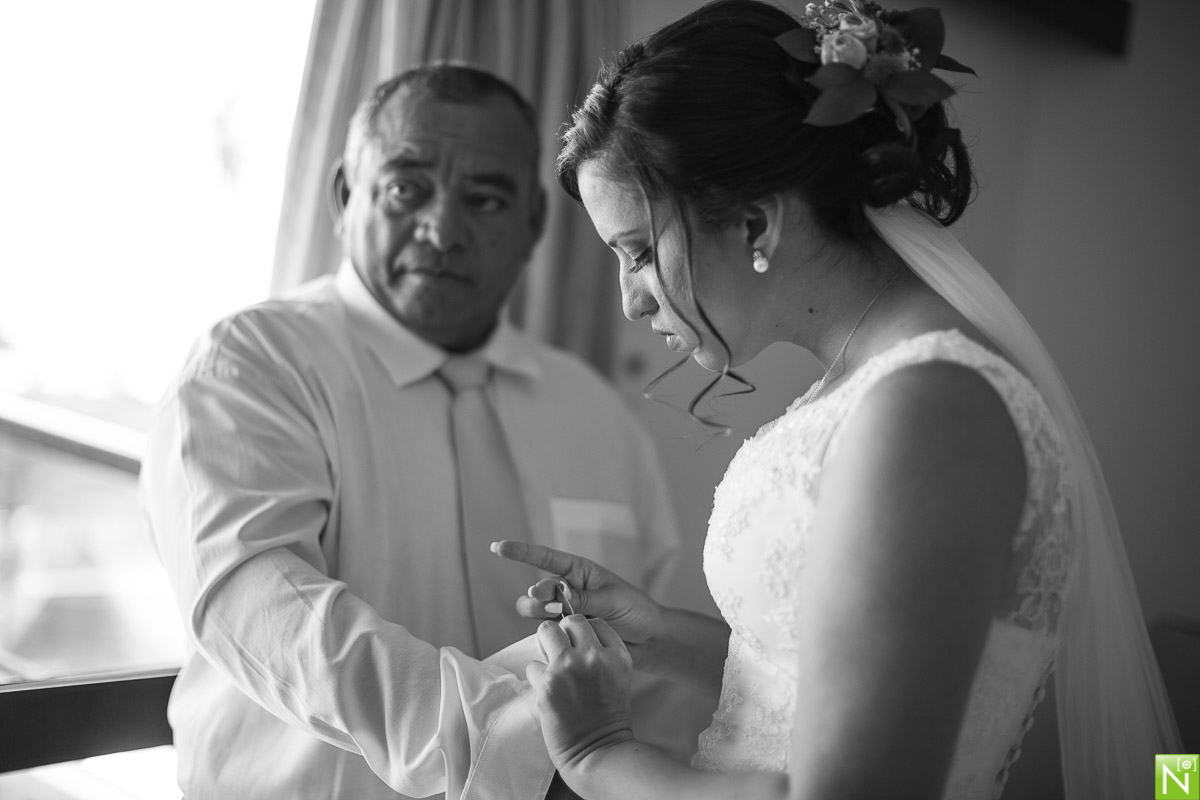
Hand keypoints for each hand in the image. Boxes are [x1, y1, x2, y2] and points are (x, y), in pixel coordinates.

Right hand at [490, 540, 663, 666]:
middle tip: (556, 606)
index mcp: (579, 572)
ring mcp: (564, 612)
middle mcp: (567, 590)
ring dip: (542, 615)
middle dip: (539, 596)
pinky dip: (548, 634)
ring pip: (534, 612)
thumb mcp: (612, 599)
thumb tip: (556, 593)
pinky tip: (563, 639)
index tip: (498, 547)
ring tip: (564, 620)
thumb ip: (583, 598)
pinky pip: (544, 632)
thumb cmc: (634, 611)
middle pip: (535, 590)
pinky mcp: (565, 634)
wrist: (648, 640)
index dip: (521, 552)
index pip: (545, 558)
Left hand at [527, 616, 635, 772]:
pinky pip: (533, 665)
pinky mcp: (548, 683)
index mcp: (617, 655)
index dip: (584, 634)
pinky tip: (548, 691)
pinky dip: (537, 677)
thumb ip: (601, 655)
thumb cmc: (608, 719)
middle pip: (572, 621)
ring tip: (551, 667)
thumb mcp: (618, 678)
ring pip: (546, 631)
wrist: (599, 753)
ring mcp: (570, 667)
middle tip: (561, 653)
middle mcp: (595, 656)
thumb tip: (571, 640)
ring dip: (545, 646)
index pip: (595, 623)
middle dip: (563, 634)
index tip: (580, 648)